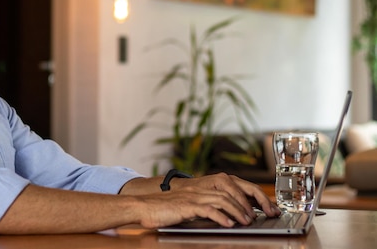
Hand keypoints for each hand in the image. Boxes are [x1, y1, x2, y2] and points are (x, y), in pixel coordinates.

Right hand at [166, 173, 280, 220]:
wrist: (145, 207)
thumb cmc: (167, 210)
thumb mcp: (191, 208)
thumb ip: (208, 209)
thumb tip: (228, 217)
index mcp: (205, 188)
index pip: (235, 187)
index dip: (253, 196)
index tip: (267, 208)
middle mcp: (201, 189)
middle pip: (232, 192)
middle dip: (251, 203)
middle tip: (264, 215)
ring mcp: (194, 196)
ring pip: (223, 200)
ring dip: (238, 211)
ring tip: (248, 222)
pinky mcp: (187, 205)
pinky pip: (208, 209)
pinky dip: (220, 216)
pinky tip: (229, 224)